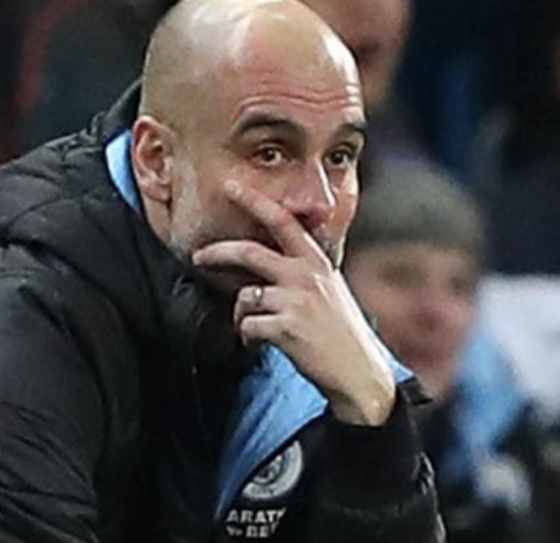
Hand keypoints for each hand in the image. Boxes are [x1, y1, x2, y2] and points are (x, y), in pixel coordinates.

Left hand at [192, 181, 394, 425]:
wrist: (360, 373)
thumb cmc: (342, 333)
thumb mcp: (330, 289)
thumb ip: (304, 270)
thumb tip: (272, 260)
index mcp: (317, 262)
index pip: (283, 220)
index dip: (254, 201)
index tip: (231, 187)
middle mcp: (306, 275)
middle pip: (248, 252)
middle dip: (217, 252)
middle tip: (199, 256)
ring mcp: (295, 301)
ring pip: (244, 296)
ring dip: (241, 313)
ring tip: (258, 327)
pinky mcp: (285, 328)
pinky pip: (247, 325)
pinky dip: (249, 335)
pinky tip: (264, 343)